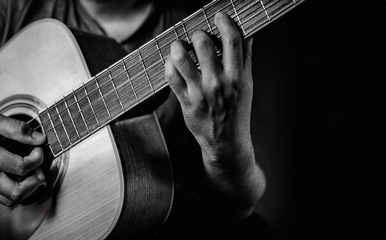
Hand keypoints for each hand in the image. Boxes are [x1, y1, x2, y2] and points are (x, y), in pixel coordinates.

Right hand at [0, 113, 45, 206]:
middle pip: (16, 192)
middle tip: (36, 165)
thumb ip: (16, 128)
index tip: (37, 149)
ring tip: (30, 171)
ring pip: (12, 200)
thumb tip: (39, 138)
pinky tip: (20, 176)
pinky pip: (4, 199)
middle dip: (34, 180)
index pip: (20, 167)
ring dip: (28, 188)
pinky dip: (19, 191)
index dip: (36, 159)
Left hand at [166, 12, 252, 165]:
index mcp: (238, 77)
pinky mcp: (186, 102)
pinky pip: (171, 77)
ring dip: (178, 46)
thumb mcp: (247, 86)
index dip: (225, 23)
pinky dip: (169, 65)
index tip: (219, 16)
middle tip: (197, 36)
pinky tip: (173, 64)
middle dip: (198, 34)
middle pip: (203, 45)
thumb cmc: (237, 112)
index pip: (232, 41)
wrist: (227, 143)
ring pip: (182, 59)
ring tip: (179, 46)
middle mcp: (219, 83)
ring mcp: (200, 93)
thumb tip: (247, 35)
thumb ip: (246, 60)